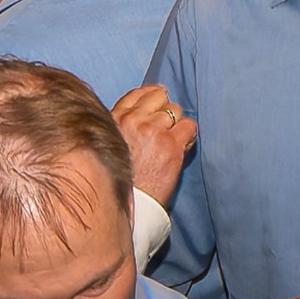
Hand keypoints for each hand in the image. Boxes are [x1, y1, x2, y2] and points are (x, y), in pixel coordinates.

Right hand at [113, 82, 197, 203]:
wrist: (131, 205)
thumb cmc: (122, 181)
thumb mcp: (110, 147)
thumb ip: (120, 128)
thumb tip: (138, 116)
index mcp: (114, 120)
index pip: (136, 93)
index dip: (150, 97)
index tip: (157, 105)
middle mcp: (132, 121)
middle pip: (159, 97)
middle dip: (164, 111)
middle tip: (164, 130)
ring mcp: (152, 131)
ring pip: (175, 110)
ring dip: (176, 125)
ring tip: (170, 143)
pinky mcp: (170, 145)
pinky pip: (189, 126)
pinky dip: (189, 135)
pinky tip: (182, 147)